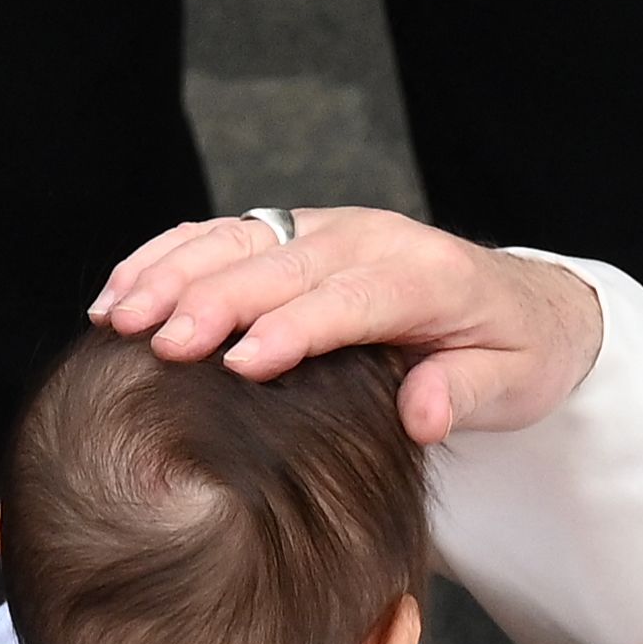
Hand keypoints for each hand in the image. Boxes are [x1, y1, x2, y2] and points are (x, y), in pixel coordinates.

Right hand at [90, 207, 604, 444]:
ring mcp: (326, 229)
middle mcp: (368, 238)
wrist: (524, 302)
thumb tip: (422, 414)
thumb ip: (465, 397)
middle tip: (159, 344)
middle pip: (278, 265)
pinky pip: (221, 234)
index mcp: (424, 276)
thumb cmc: (512, 353)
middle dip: (213, 300)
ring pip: (237, 239)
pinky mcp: (295, 234)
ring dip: (173, 274)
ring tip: (119, 317)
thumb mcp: (511, 386)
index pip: (348, 299)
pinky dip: (165, 258)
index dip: (292, 329)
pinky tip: (119, 293)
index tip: (239, 365)